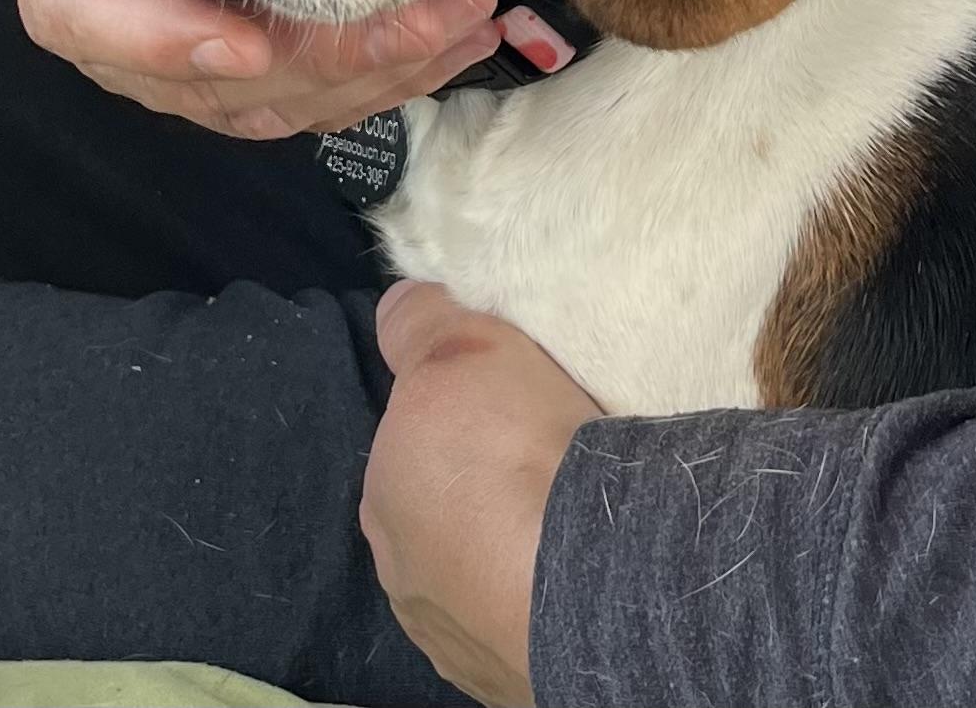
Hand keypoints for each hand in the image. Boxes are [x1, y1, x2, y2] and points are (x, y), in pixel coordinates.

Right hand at [0, 0, 499, 139]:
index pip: (84, 17)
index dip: (160, 38)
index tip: (242, 41)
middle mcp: (119, 34)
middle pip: (217, 79)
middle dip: (336, 52)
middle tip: (432, 9)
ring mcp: (189, 71)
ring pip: (282, 100)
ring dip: (385, 64)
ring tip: (471, 14)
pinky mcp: (255, 83)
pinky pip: (319, 101)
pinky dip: (394, 72)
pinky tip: (461, 38)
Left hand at [362, 281, 600, 707]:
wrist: (592, 575)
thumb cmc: (513, 451)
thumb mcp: (458, 345)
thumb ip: (419, 322)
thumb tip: (399, 305)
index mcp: (383, 499)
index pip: (412, 448)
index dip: (459, 419)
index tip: (509, 407)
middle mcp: (404, 579)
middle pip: (443, 513)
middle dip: (480, 491)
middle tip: (544, 459)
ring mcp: (455, 640)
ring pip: (480, 573)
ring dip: (511, 548)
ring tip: (570, 518)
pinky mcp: (510, 681)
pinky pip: (523, 620)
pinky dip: (544, 595)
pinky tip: (581, 570)